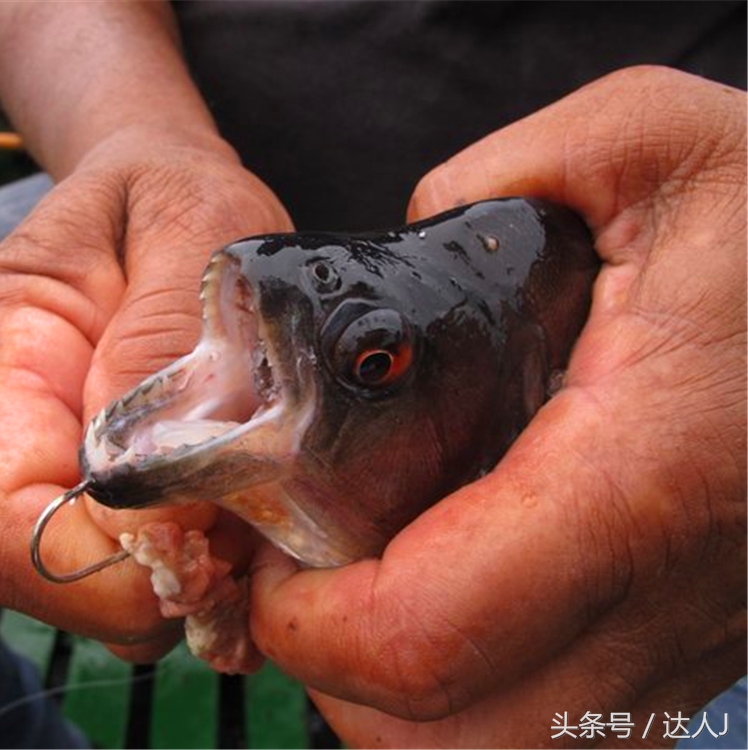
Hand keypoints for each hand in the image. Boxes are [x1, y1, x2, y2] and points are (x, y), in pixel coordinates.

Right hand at [0, 125, 290, 659]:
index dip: (88, 569)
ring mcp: (45, 459)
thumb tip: (150, 487)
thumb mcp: (190, 225)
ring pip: (88, 590)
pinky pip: (131, 569)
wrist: (164, 193)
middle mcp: (0, 424)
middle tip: (241, 539)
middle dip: (143, 583)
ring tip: (251, 514)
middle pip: (32, 576)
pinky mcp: (98, 482)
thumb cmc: (174, 193)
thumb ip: (163, 342)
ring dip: (178, 581)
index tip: (196, 545)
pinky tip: (244, 518)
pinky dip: (194, 569)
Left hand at [251, 66, 745, 746]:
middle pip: (464, 737)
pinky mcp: (707, 650)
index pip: (427, 632)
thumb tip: (412, 236)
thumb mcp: (651, 145)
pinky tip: (458, 606)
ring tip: (369, 600)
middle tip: (309, 584)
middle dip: (347, 681)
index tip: (275, 568)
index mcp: (636, 475)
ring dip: (412, 706)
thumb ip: (507, 174)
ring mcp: (700, 643)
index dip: (314, 625)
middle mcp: (674, 595)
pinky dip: (486, 700)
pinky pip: (576, 729)